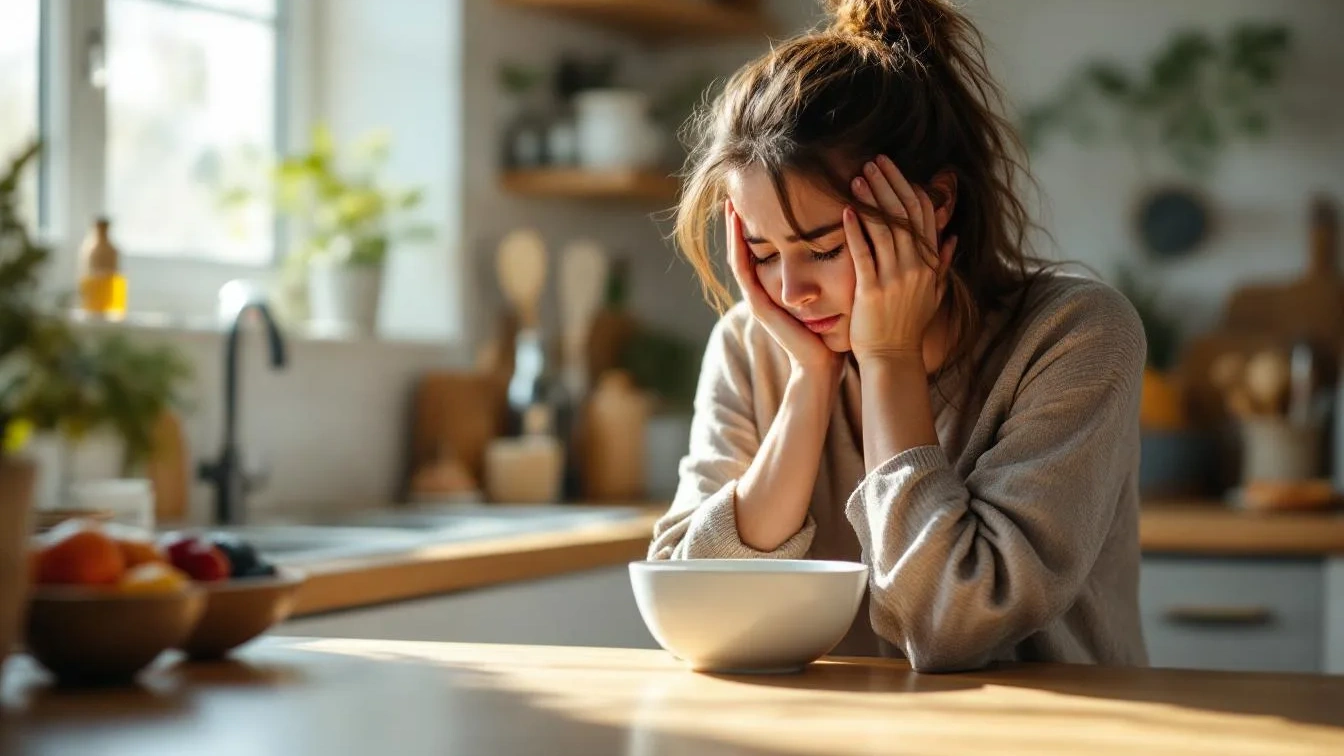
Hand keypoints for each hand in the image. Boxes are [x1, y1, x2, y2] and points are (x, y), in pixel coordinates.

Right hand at [725, 198, 840, 379]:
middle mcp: (763, 291)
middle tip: (735, 192)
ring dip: (733, 231)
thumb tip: (850, 236)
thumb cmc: (833, 331)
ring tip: (730, 204)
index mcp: (777, 288)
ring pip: (738, 257)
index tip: (759, 198)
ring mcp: (757, 299)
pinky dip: (738, 248)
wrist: (823, 364)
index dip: (758, 226)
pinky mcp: (757, 306)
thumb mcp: (830, 292)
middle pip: (744, 250)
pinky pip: (742, 271)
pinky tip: (737, 228)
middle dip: (739, 223)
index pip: (762, 250)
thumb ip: (831, 269)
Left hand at [844, 155, 958, 364]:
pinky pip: (864, 254)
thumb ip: (942, 264)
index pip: (924, 215)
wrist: (893, 357)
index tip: (893, 169)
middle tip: (872, 162)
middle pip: (904, 214)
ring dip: (871, 200)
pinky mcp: (872, 290)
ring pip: (885, 229)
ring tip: (856, 178)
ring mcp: (895, 278)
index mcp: (930, 264)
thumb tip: (953, 238)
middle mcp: (916, 267)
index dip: (909, 187)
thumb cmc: (908, 326)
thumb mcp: (933, 293)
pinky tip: (846, 212)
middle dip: (888, 184)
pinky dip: (855, 231)